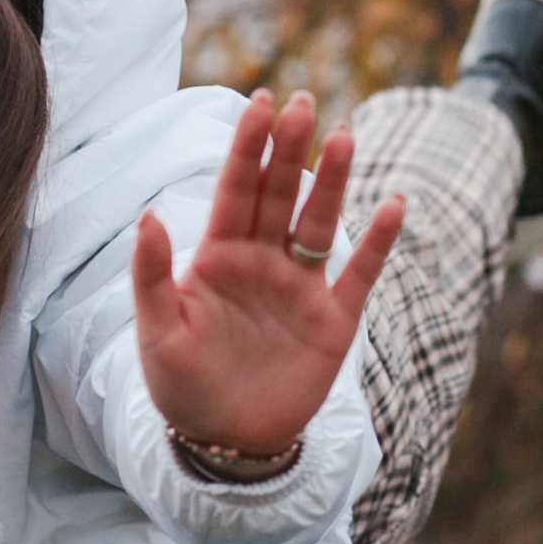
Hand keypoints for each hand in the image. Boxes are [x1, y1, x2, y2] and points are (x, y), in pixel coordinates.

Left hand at [134, 91, 404, 461]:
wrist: (224, 442)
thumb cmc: (182, 387)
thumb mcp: (158, 334)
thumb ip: (153, 275)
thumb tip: (148, 214)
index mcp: (218, 258)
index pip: (235, 191)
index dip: (247, 148)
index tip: (259, 102)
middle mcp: (263, 262)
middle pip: (280, 195)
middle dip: (290, 149)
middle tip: (303, 101)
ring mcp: (300, 288)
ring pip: (320, 222)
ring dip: (332, 181)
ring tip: (343, 135)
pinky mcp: (334, 321)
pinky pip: (361, 274)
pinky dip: (379, 242)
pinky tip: (394, 204)